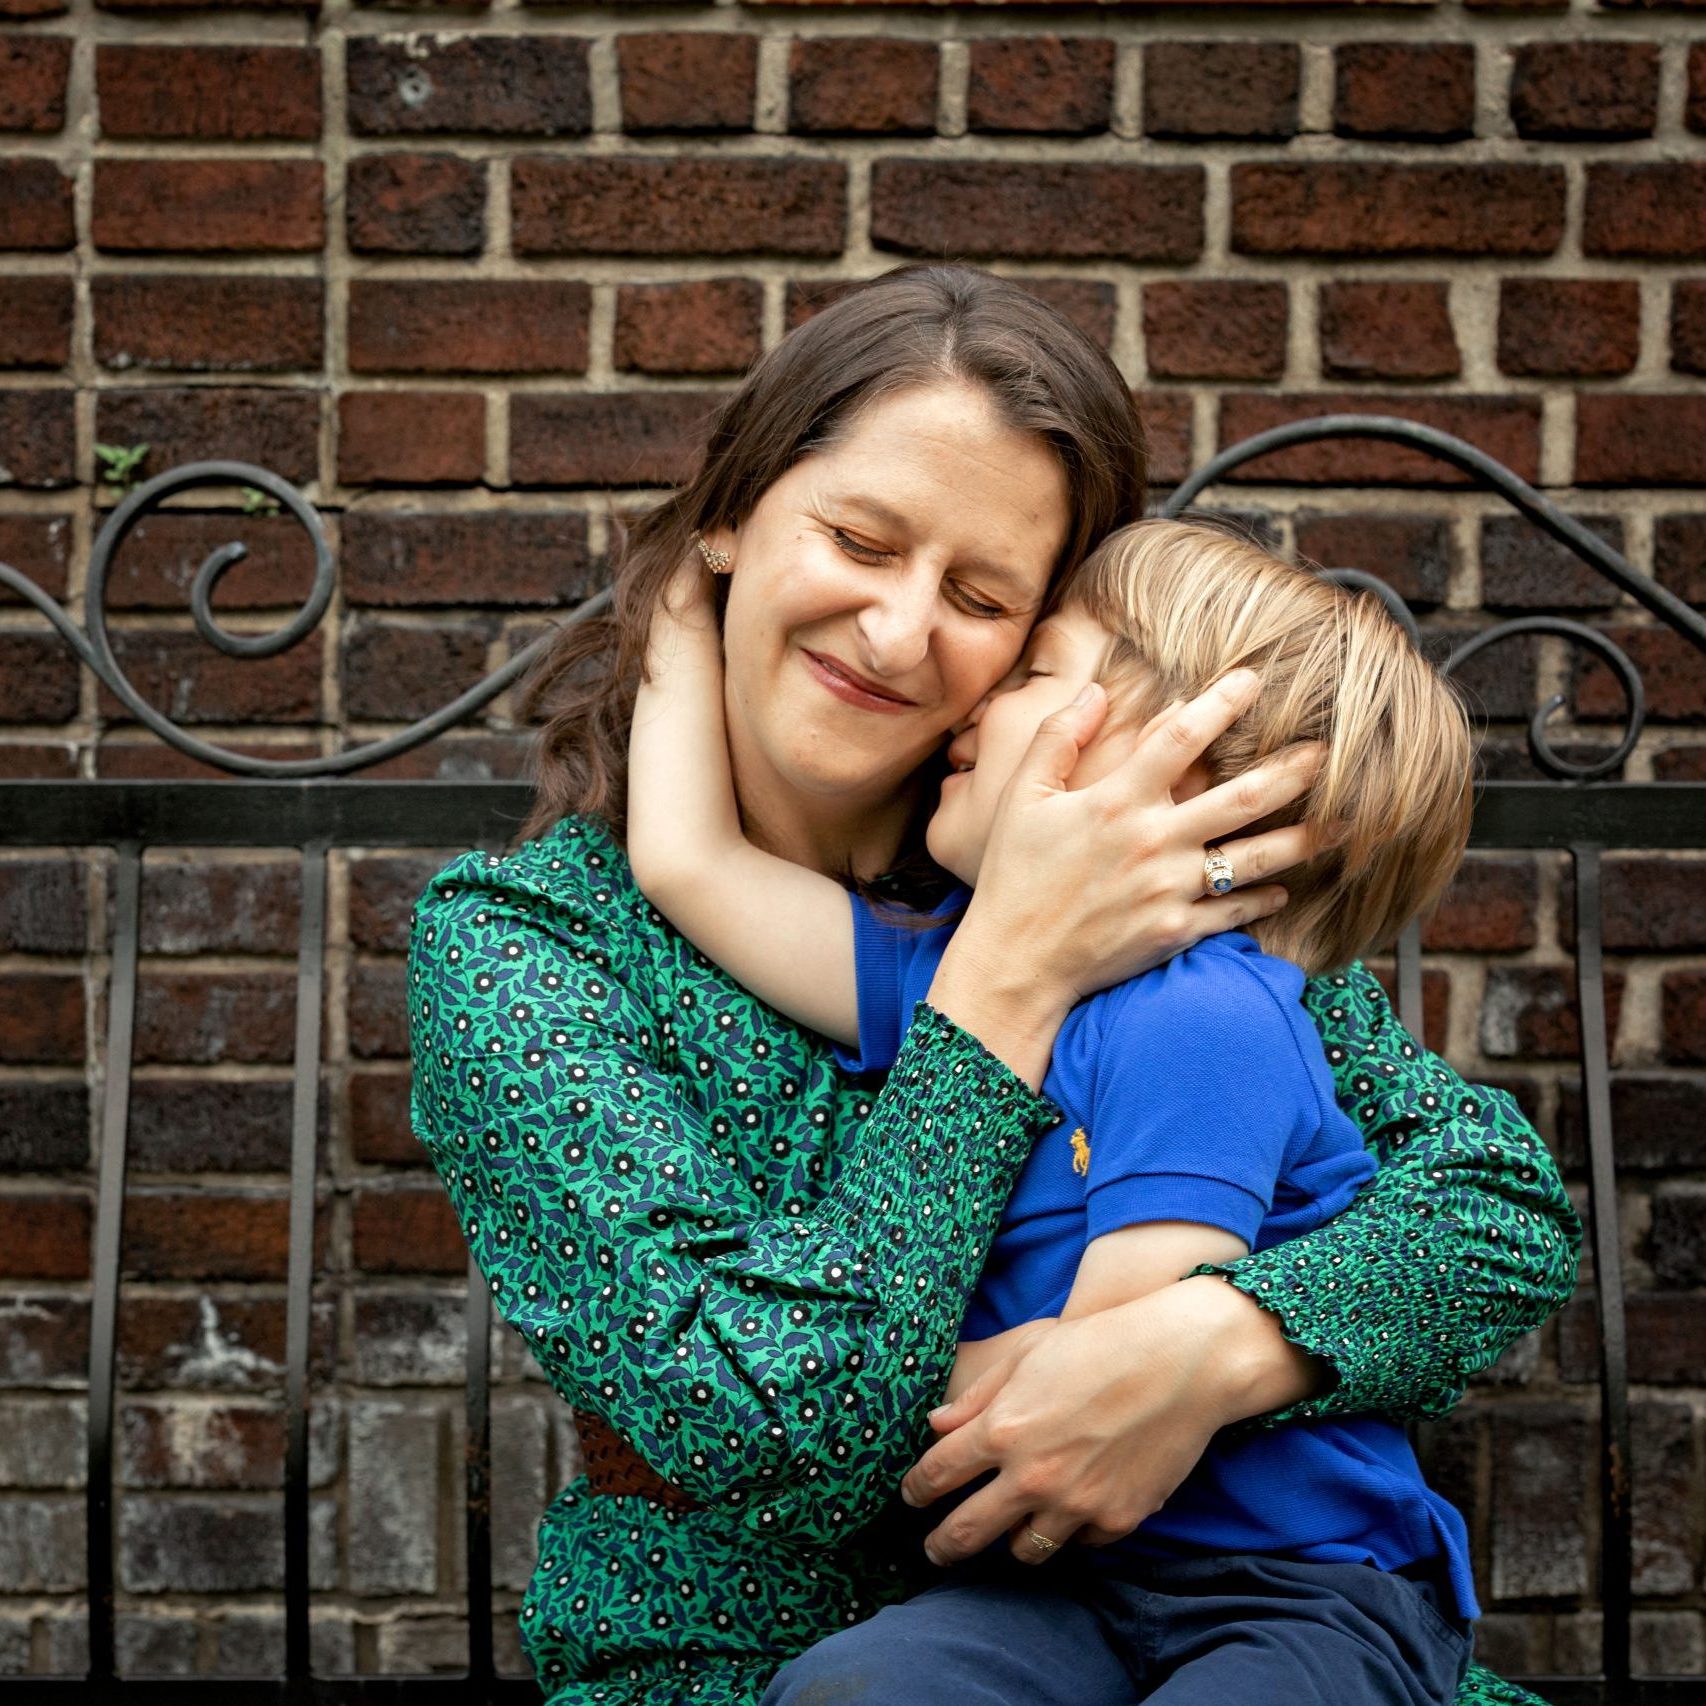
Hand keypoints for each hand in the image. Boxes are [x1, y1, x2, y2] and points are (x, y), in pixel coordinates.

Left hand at [899, 1276, 1323, 1566]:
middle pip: (967, 1531)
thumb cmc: (1100, 1344)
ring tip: (1005, 1534)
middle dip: (942, 1545)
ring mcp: (1077, 1504)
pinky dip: (1071, 1532)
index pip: (938, 1473)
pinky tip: (1070, 1513)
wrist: (1182, 1361)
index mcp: (1003, 1429)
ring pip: (1024, 1550)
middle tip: (933, 1550)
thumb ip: (976, 1395)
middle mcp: (1033, 1476)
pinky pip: (1080, 1543)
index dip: (915, 1489)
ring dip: (1009, 1543)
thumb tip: (936, 1425)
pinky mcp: (1118, 1520)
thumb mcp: (1027, 1351)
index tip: (909, 1496)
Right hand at [927, 671, 1321, 1085]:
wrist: (1015, 964)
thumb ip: (1058, 737)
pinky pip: (1235, 911)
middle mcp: (1153, 842)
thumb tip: (1096, 690)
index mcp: (1115, 801)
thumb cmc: (1012, 876)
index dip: (1220, 703)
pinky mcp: (1176, 932)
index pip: (1180, 738)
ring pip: (1255, 857)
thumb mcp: (1020, 798)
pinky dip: (1265, 898)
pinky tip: (1285, 887)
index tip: (1252, 679)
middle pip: (1243, 797)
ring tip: (1344, 821)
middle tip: (1328, 751)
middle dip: (1292, 771)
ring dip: (1305, 837)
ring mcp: (1170, 890)